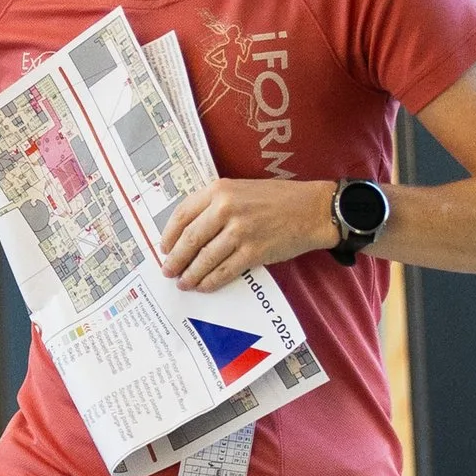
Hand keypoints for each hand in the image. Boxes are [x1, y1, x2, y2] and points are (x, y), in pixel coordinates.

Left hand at [157, 177, 348, 294]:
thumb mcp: (240, 189)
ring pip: (204, 259)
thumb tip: (189, 232)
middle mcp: (226, 208)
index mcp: (219, 190)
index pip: (182, 214)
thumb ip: (215, 205)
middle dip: (175, 260)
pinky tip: (204, 286)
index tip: (164, 248)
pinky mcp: (253, 252)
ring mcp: (240, 231)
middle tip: (168, 271)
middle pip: (189, 240)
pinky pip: (224, 271)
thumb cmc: (276, 199)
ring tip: (184, 283)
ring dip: (190, 275)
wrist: (311, 209)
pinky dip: (210, 282)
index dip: (169, 236)